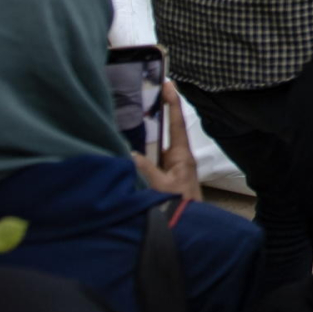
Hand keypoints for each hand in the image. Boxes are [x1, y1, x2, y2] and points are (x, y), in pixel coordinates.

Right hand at [131, 82, 202, 202]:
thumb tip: (129, 151)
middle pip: (165, 130)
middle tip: (144, 92)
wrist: (187, 228)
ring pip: (155, 144)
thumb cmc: (180, 207)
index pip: (177, 123)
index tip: (167, 84)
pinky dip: (139, 150)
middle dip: (156, 112)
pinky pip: (149, 158)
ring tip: (130, 113)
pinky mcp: (161, 176)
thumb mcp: (161, 188)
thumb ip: (145, 170)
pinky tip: (125, 144)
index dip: (172, 103)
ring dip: (144, 132)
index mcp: (181, 156)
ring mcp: (169, 167)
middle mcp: (176, 157)